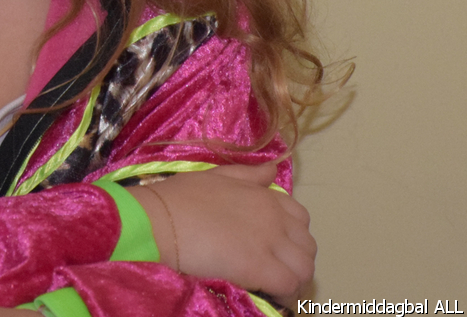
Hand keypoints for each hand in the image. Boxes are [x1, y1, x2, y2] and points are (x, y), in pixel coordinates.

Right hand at [128, 162, 314, 302]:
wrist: (159, 219)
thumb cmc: (179, 198)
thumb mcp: (216, 176)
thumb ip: (248, 175)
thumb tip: (272, 170)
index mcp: (264, 196)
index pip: (300, 219)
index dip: (292, 237)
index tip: (276, 250)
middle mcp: (274, 217)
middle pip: (307, 246)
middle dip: (296, 261)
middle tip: (275, 272)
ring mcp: (269, 242)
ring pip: (304, 268)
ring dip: (294, 280)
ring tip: (273, 288)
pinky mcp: (259, 267)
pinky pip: (289, 285)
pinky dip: (285, 294)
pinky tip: (269, 296)